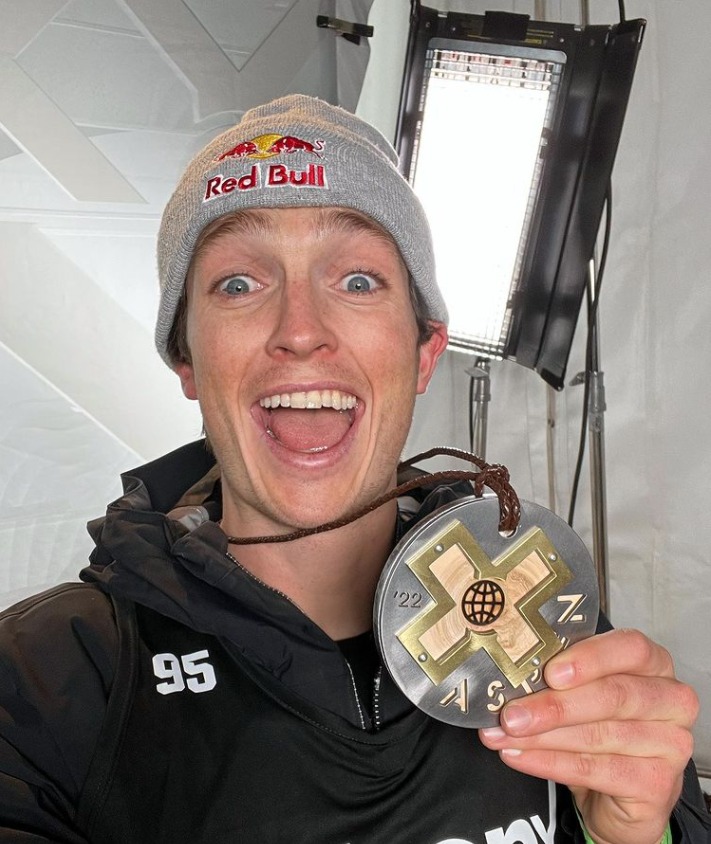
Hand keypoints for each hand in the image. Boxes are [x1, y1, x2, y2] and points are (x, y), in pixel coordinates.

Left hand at [479, 629, 698, 843]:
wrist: (617, 794)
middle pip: (613, 696)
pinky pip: (597, 770)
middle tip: (511, 713)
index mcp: (654, 663)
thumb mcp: (584, 693)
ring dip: (543, 737)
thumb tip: (513, 674)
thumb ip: (562, 678)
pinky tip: (521, 757)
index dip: (590, 658)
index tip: (550, 671)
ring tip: (505, 736)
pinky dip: (551, 763)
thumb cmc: (601, 727)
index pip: (630, 648)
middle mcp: (671, 700)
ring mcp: (671, 744)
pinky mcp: (658, 784)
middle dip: (554, 705)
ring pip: (599, 735)